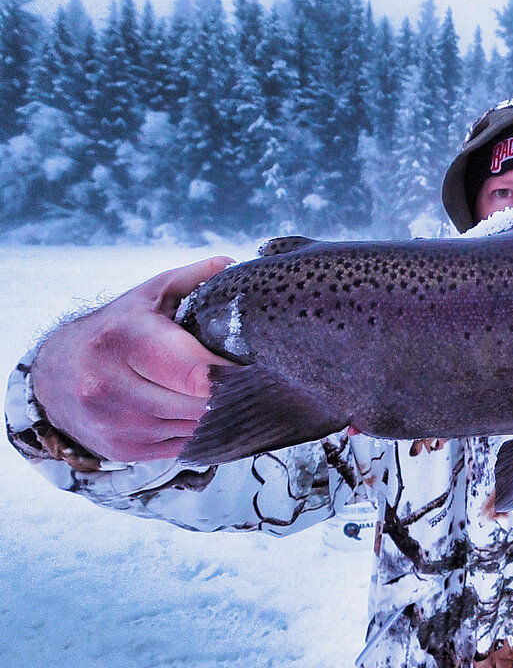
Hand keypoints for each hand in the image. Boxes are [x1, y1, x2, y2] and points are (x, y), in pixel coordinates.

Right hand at [30, 257, 235, 461]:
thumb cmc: (115, 329)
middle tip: (249, 382)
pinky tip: (193, 411)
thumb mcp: (149, 296)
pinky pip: (181, 446)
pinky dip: (195, 430)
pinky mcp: (120, 449)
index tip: (257, 367)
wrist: (54, 374)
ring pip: (194, 428)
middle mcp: (111, 385)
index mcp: (124, 339)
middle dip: (229, 394)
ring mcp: (114, 423)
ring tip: (219, 394)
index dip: (233, 373)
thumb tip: (232, 264)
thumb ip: (193, 278)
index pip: (195, 371)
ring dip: (214, 414)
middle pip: (200, 404)